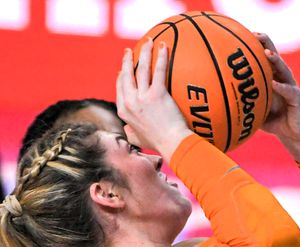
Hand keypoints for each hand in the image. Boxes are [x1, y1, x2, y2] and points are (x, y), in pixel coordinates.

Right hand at [115, 40, 190, 161]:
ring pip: (141, 68)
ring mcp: (142, 97)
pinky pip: (159, 71)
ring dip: (144, 52)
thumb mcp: (138, 139)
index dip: (121, 76)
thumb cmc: (159, 144)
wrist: (172, 144)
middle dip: (127, 60)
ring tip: (148, 42)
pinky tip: (164, 47)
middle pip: (126, 74)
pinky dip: (161, 57)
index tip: (123, 69)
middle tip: (130, 51)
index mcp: (124, 111)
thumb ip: (131, 132)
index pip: (120, 87)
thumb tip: (128, 130)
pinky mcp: (157, 94)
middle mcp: (130, 102)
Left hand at [254, 33, 299, 162]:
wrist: (292, 135)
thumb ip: (243, 101)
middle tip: (257, 34)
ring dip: (276, 61)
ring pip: (285, 71)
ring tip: (268, 54)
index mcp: (273, 78)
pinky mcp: (297, 100)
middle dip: (267, 44)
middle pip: (276, 57)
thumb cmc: (273, 121)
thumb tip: (220, 100)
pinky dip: (281, 87)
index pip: (266, 58)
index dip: (258, 45)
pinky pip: (290, 92)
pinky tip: (274, 84)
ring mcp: (291, 88)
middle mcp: (283, 79)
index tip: (246, 33)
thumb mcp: (255, 109)